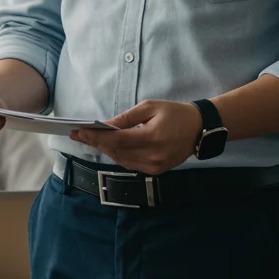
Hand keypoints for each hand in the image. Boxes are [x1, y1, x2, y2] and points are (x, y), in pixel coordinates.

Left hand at [70, 100, 202, 174]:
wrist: (200, 128)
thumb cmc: (175, 113)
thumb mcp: (150, 107)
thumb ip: (126, 118)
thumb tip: (105, 126)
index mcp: (152, 137)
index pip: (116, 140)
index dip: (95, 136)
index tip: (79, 131)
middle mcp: (153, 156)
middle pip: (116, 151)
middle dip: (95, 143)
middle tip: (78, 135)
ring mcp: (155, 166)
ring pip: (121, 160)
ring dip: (105, 150)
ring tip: (90, 139)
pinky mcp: (156, 171)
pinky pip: (130, 164)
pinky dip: (118, 155)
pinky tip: (109, 147)